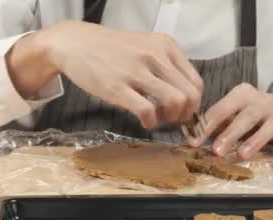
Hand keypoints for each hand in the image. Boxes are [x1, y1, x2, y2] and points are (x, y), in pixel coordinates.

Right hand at [38, 21, 202, 127]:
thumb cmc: (111, 49)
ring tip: (158, 118)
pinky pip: (147, 111)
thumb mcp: (145, 46)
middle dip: (185, 114)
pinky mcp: (118, 87)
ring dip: (170, 119)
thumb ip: (165, 65)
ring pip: (174, 102)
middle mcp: (155, 56)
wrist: (75, 43)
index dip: (193, 103)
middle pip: (189, 95)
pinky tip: (145, 122)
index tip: (182, 111)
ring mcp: (136, 71)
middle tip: (172, 119)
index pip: (196, 82)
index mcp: (166, 46)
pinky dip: (151, 123)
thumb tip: (183, 95)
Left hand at [189, 83, 272, 159]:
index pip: (221, 109)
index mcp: (241, 94)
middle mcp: (260, 101)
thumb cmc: (248, 114)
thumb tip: (191, 138)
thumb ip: (214, 123)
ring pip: (267, 126)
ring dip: (255, 141)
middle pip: (245, 117)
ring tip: (242, 155)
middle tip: (216, 151)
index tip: (194, 141)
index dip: (207, 126)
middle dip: (230, 135)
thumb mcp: (231, 113)